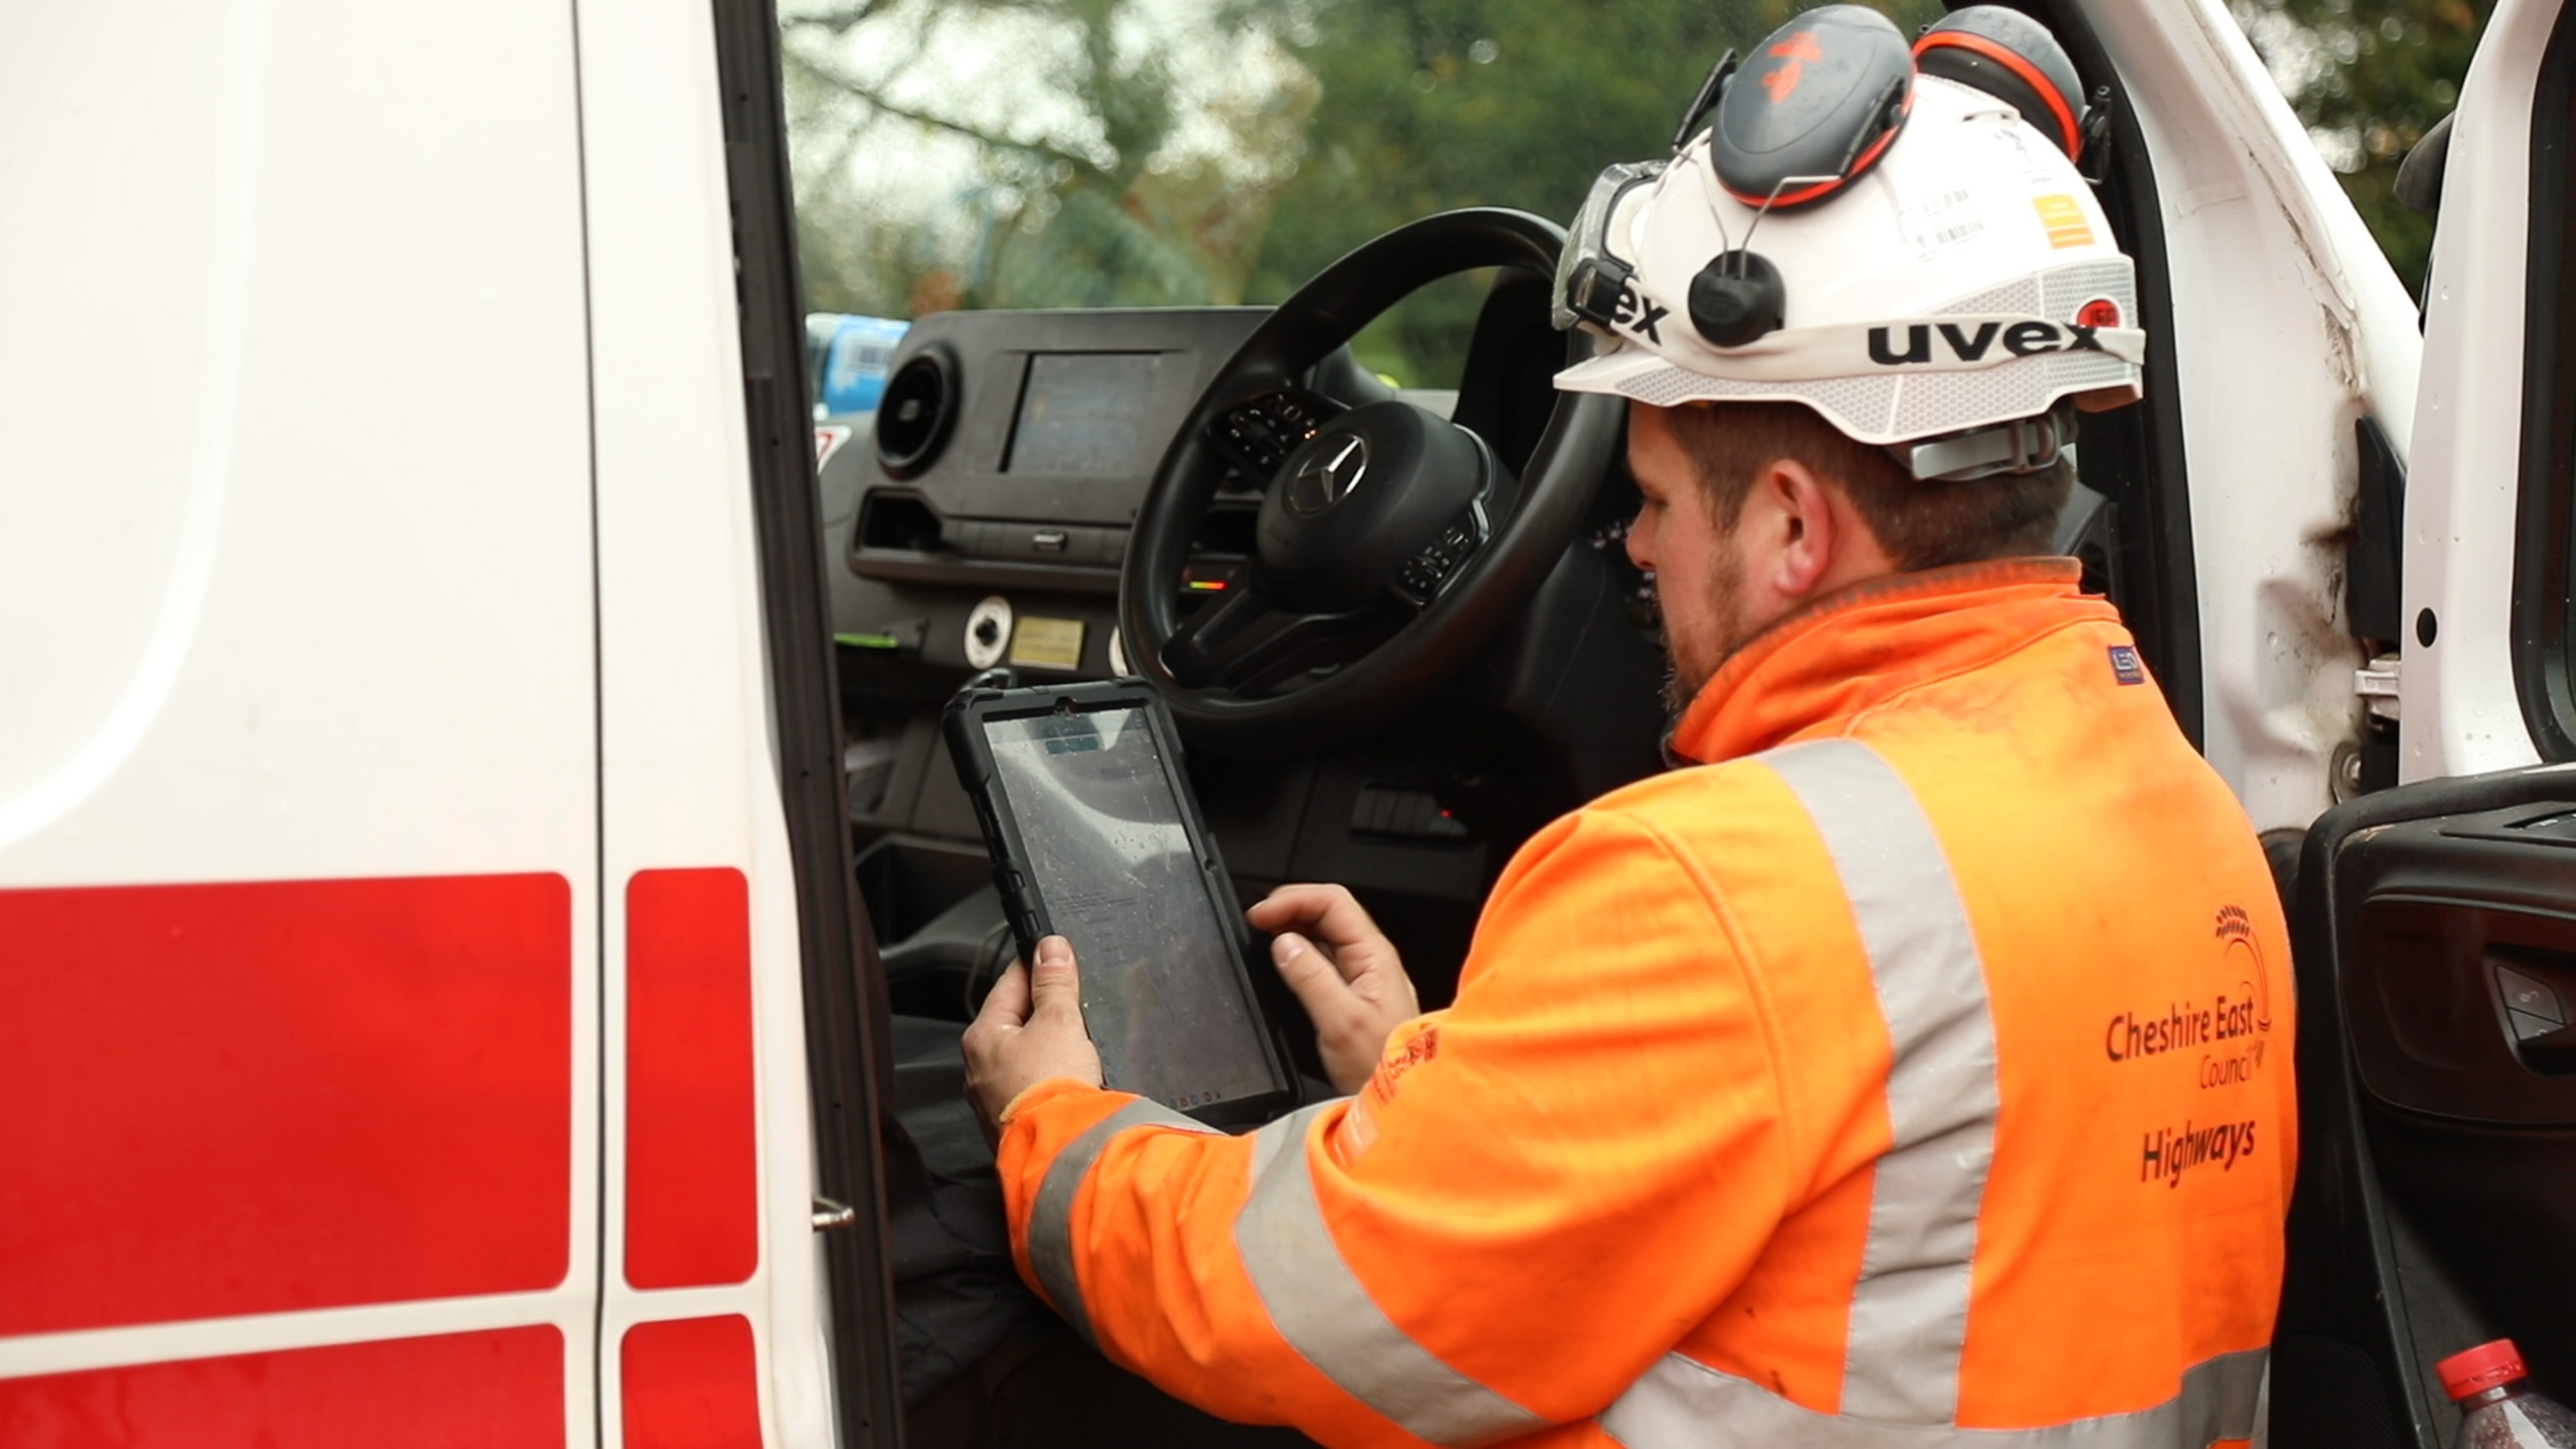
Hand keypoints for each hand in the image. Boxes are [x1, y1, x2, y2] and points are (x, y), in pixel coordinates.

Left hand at [962, 935, 1103, 1141]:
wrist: (1061, 1151)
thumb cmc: (1050, 1091)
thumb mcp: (1059, 1022)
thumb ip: (1055, 983)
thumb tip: (1051, 948)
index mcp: (981, 1036)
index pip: (1008, 983)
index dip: (1037, 966)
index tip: (1057, 955)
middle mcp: (978, 1067)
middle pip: (1015, 1021)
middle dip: (1046, 1010)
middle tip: (1076, 1001)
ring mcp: (994, 1097)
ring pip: (1024, 1055)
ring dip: (1050, 1045)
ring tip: (1077, 1041)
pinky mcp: (1014, 1120)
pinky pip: (1032, 1084)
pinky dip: (1051, 1075)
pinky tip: (1071, 1076)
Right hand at [1248, 884, 1418, 1094]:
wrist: (1403, 1101)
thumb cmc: (1382, 1066)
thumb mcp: (1341, 1022)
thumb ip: (1311, 978)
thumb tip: (1283, 943)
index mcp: (1373, 955)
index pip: (1333, 903)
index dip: (1294, 900)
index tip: (1261, 915)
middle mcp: (1370, 959)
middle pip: (1328, 913)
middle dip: (1290, 910)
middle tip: (1256, 923)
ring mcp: (1362, 975)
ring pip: (1324, 935)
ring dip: (1292, 929)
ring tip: (1263, 937)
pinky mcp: (1352, 994)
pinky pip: (1323, 960)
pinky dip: (1298, 953)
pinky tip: (1282, 962)